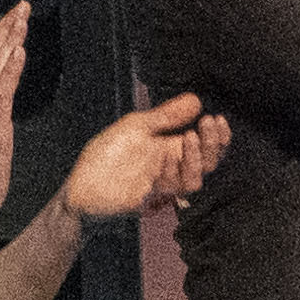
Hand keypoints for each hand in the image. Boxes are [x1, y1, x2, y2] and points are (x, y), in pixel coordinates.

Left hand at [64, 91, 224, 219]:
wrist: (82, 186)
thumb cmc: (107, 157)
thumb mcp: (136, 126)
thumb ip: (166, 116)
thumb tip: (195, 99)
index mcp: (172, 151)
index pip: (206, 147)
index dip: (218, 137)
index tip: (218, 119)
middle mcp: (172, 170)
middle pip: (207, 163)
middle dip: (212, 143)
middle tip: (208, 123)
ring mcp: (161, 186)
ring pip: (193, 180)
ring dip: (196, 158)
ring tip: (191, 136)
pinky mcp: (148, 199)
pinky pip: (167, 189)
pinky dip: (169, 170)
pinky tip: (164, 156)